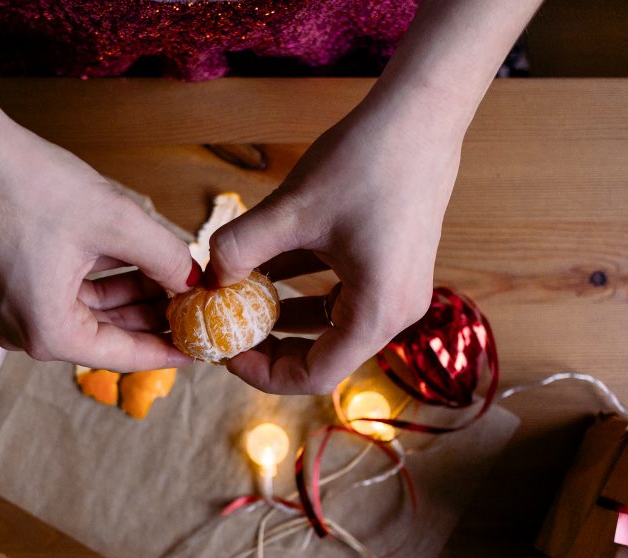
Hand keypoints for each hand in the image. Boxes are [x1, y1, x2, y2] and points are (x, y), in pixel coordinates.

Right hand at [0, 113, 198, 370]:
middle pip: (108, 334)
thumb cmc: (26, 183)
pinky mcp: (12, 282)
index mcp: (48, 332)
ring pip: (92, 310)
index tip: (205, 348)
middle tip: (199, 306)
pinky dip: (106, 278)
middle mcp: (26, 331)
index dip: (171, 349)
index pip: (125, 354)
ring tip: (179, 279)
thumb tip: (194, 280)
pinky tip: (142, 262)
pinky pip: (70, 292)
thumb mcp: (114, 220)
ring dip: (134, 295)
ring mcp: (14, 308)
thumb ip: (164, 256)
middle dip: (155, 317)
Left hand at [207, 91, 461, 393]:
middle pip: (322, 354)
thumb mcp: (292, 210)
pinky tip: (264, 268)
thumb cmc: (366, 161)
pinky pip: (340, 292)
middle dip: (269, 344)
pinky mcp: (391, 264)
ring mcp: (397, 289)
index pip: (314, 375)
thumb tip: (205, 279)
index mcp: (378, 313)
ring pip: (329, 322)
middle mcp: (395, 311)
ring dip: (282, 315)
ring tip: (237, 299)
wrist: (421, 112)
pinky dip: (302, 286)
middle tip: (225, 327)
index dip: (262, 372)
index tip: (223, 351)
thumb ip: (240, 249)